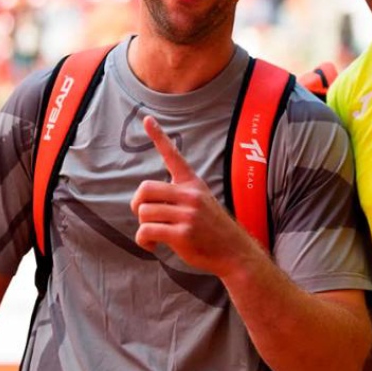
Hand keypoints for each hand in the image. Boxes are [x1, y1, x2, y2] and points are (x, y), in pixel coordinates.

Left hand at [130, 116, 252, 274]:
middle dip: (137, 204)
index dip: (158, 136)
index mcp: (193, 184)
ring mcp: (187, 214)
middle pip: (145, 189)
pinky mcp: (182, 234)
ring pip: (144, 213)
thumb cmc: (212, 228)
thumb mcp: (202, 202)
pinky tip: (153, 245)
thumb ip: (179, 195)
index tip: (147, 118)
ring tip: (155, 234)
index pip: (173, 156)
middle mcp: (190, 195)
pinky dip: (144, 240)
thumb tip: (146, 201)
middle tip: (144, 215)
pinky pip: (146, 231)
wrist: (234, 251)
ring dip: (144, 226)